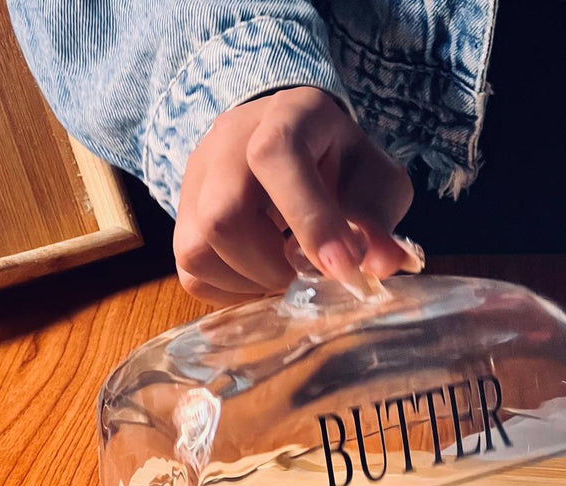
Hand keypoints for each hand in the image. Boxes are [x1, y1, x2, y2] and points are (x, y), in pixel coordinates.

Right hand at [174, 86, 414, 304]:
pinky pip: (190, 270)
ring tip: (283, 272)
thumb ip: (379, 218)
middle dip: (272, 265)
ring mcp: (195, 178)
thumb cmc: (336, 163)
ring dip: (251, 280)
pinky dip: (231, 289)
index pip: (278, 157)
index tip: (341, 268)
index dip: (310, 220)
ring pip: (198, 248)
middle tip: (306, 274)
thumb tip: (384, 264)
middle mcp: (227, 140)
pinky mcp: (181, 216)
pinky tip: (259, 275)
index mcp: (287, 116)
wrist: (289, 143)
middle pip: (224, 216)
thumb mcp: (372, 180)